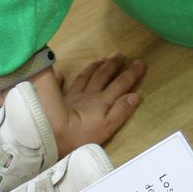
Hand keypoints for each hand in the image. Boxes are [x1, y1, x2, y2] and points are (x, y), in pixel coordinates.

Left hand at [25, 55, 144, 155]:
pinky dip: (61, 79)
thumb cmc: (80, 136)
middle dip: (113, 65)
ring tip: (101, 58)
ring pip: (85, 77)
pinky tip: (62, 74)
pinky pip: (59, 86)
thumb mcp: (106, 127)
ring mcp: (72, 97)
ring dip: (94, 67)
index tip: (140, 62)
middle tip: (120, 54)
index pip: (119, 84)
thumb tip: (135, 96)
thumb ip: (121, 111)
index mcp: (101, 101)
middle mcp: (87, 95)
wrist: (52, 137)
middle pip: (102, 76)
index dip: (131, 74)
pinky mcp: (57, 101)